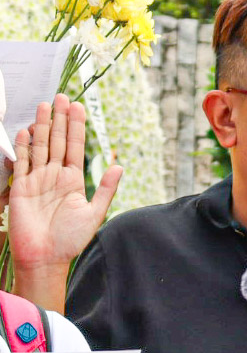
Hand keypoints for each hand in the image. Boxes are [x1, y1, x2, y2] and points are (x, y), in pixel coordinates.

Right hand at [8, 95, 120, 271]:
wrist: (45, 256)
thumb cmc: (70, 239)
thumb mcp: (94, 214)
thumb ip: (106, 190)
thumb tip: (118, 166)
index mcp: (73, 181)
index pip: (76, 148)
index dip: (76, 127)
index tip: (78, 107)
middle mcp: (55, 176)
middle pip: (58, 141)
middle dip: (60, 119)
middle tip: (62, 97)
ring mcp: (37, 179)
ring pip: (40, 146)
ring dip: (43, 126)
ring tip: (45, 106)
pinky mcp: (21, 186)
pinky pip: (22, 161)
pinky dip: (23, 145)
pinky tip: (27, 130)